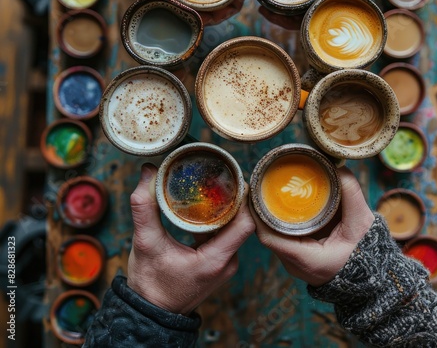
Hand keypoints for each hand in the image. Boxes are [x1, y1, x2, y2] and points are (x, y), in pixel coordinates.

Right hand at [127, 163, 254, 314]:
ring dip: (227, 209)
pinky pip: (227, 236)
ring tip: (216, 187)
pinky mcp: (220, 264)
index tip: (233, 178)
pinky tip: (208, 208)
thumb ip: (145, 206)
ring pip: (235, 229)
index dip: (243, 199)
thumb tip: (147, 171)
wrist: (150, 312)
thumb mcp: (144, 242)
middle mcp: (227, 263)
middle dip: (234, 199)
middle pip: (242, 223)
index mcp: (216, 259)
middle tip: (221, 177)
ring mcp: (225, 265)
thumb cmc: (150, 283)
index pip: (245, 223)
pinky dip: (220, 221)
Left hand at [251, 167, 373, 286]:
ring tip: (267, 188)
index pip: (269, 237)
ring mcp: (294, 263)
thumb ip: (351, 194)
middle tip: (261, 183)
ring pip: (273, 235)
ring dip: (269, 213)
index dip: (259, 214)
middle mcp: (295, 264)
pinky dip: (279, 220)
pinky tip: (279, 202)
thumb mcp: (362, 222)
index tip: (256, 192)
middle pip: (268, 233)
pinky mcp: (297, 258)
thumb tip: (338, 166)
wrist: (372, 278)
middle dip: (262, 208)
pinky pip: (281, 237)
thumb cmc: (367, 253)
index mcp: (306, 260)